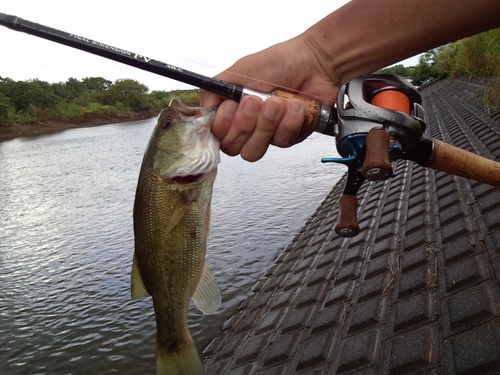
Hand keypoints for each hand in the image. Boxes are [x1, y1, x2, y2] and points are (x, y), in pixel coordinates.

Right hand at [200, 35, 339, 161]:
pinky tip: (294, 105)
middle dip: (245, 124)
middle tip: (255, 101)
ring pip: (254, 150)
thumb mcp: (237, 72)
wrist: (314, 62)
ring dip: (265, 125)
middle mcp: (247, 126)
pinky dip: (288, 121)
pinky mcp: (288, 137)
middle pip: (233, 147)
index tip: (232, 106)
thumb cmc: (278, 63)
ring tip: (276, 102)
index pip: (216, 136)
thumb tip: (203, 110)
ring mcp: (267, 134)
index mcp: (232, 112)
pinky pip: (281, 142)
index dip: (223, 126)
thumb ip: (213, 92)